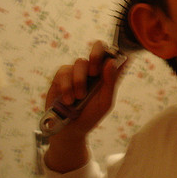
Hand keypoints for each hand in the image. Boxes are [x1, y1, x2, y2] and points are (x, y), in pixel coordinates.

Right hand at [44, 41, 126, 171]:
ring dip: (79, 81)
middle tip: (95, 72)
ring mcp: (77, 72)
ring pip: (80, 62)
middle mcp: (93, 69)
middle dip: (96, 55)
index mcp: (107, 74)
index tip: (112, 58)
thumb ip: (111, 82)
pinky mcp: (61, 77)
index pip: (113, 53)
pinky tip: (68, 99)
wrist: (70, 130)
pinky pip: (64, 71)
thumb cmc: (91, 116)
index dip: (115, 49)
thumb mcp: (105, 102)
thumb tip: (111, 61)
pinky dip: (66, 86)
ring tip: (79, 97)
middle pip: (97, 47)